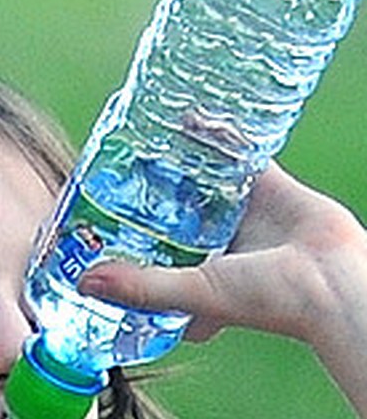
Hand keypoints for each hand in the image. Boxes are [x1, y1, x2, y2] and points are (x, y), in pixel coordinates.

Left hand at [76, 162, 366, 346]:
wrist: (333, 281)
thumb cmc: (268, 301)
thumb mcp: (193, 294)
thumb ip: (141, 287)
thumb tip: (84, 282)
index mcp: (191, 277)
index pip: (144, 258)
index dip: (118, 243)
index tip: (86, 225)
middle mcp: (213, 248)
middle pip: (168, 217)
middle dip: (144, 199)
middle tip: (110, 176)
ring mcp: (240, 217)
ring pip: (199, 184)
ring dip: (175, 165)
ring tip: (140, 142)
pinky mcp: (268, 188)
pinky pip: (238, 156)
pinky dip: (217, 138)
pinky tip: (189, 117)